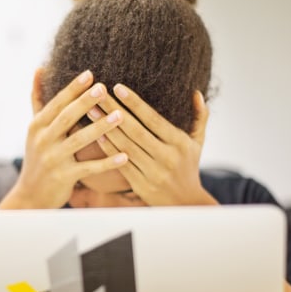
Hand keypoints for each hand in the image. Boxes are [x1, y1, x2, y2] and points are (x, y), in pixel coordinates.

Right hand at [0, 69, 129, 208]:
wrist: (30, 196)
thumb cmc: (38, 157)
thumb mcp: (34, 128)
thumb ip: (38, 99)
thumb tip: (40, 68)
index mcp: (37, 125)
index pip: (56, 103)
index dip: (73, 88)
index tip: (90, 74)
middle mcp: (42, 140)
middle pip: (66, 117)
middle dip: (85, 102)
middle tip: (105, 89)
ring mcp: (52, 159)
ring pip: (79, 140)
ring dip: (100, 127)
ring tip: (120, 116)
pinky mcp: (63, 178)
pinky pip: (88, 168)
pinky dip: (106, 162)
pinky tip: (124, 156)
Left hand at [90, 84, 217, 206]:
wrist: (186, 203)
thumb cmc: (189, 167)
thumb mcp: (198, 142)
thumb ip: (200, 117)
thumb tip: (196, 92)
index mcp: (179, 143)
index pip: (153, 119)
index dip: (135, 103)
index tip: (118, 87)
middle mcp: (166, 157)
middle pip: (135, 130)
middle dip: (114, 111)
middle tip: (97, 94)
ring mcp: (152, 173)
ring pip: (125, 147)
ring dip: (106, 128)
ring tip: (91, 111)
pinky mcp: (140, 185)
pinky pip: (121, 164)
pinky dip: (108, 149)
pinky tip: (96, 135)